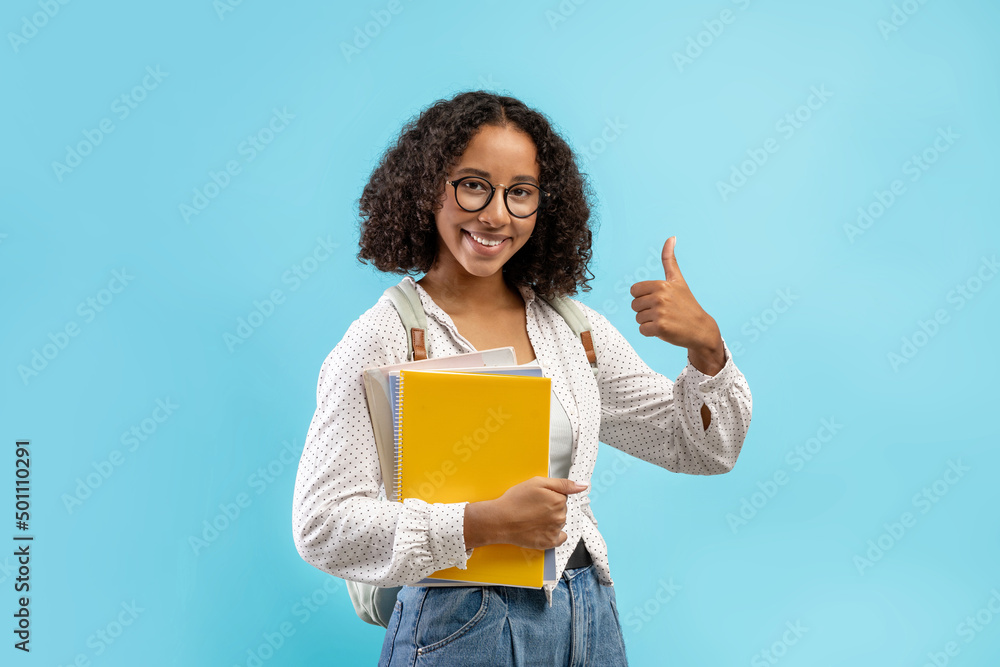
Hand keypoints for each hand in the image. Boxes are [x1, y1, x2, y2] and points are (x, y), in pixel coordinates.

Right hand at [477, 477, 587, 549]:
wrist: (500, 520)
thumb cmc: (515, 500)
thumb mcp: (538, 482)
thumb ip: (563, 484)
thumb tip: (583, 486)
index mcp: (559, 500)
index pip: (562, 497)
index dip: (549, 496)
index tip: (538, 499)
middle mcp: (560, 516)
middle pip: (562, 510)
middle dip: (551, 508)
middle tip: (533, 508)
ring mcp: (555, 531)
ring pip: (559, 522)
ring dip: (551, 521)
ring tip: (533, 519)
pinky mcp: (549, 543)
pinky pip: (560, 538)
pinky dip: (553, 534)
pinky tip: (541, 529)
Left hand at [630, 237, 724, 372]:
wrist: (700, 328)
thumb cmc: (687, 304)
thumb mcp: (678, 280)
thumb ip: (669, 260)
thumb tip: (671, 237)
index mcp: (661, 284)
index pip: (634, 291)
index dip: (643, 297)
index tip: (657, 299)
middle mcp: (660, 297)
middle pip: (634, 305)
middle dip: (645, 310)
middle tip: (663, 312)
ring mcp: (660, 313)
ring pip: (638, 318)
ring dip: (648, 322)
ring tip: (664, 320)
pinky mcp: (660, 328)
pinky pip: (642, 330)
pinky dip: (651, 332)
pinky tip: (664, 329)